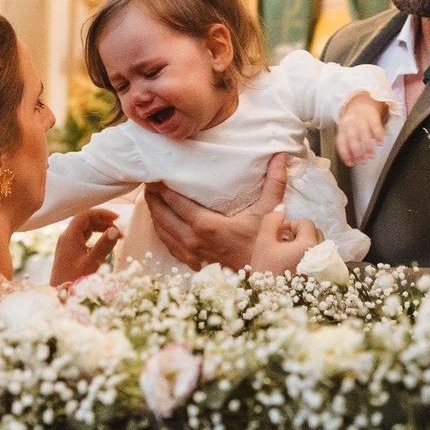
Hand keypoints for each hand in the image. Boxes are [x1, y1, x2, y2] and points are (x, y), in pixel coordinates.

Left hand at [52, 208, 121, 286]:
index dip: (101, 214)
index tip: (117, 218)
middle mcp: (66, 239)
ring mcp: (67, 247)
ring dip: (100, 230)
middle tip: (118, 229)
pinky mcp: (70, 255)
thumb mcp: (92, 262)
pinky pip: (84, 240)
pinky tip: (105, 246)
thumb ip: (104, 245)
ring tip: (115, 237)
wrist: (60, 297)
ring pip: (85, 231)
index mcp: (69, 236)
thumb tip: (115, 230)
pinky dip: (96, 239)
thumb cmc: (74, 280)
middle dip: (103, 222)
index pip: (85, 216)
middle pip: (85, 222)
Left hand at [145, 153, 290, 268]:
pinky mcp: (191, 262)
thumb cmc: (264, 241)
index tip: (155, 173)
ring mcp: (189, 253)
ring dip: (154, 213)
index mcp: (206, 225)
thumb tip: (279, 155)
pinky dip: (161, 230)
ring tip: (151, 196)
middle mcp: (192, 240)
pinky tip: (161, 220)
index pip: (174, 201)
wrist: (263, 274)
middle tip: (149, 181)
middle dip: (153, 197)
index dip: (161, 187)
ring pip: (161, 230)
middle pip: (161, 214)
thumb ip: (274, 181)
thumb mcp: (269, 210)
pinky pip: (167, 244)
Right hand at [246, 206, 324, 274]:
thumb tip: (282, 207)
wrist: (271, 305)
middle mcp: (322, 256)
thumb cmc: (266, 274)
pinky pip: (321, 263)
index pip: (306, 223)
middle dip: (300, 235)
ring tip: (289, 258)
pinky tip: (296, 270)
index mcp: (309, 245)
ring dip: (306, 247)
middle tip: (283, 246)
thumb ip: (271, 221)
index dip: (290, 226)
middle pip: (316, 234)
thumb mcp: (263, 243)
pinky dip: (311, 261)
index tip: (278, 236)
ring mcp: (325, 270)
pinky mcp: (325, 281)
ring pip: (319, 248)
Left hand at [334, 92, 389, 165]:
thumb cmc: (353, 121)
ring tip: (371, 156)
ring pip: (364, 133)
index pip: (341, 142)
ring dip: (368, 146)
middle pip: (352, 139)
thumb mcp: (346, 130)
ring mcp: (361, 119)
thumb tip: (350, 161)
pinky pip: (375, 126)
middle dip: (357, 152)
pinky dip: (378, 135)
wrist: (361, 102)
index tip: (350, 164)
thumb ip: (347, 144)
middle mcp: (351, 123)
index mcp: (342, 128)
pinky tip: (380, 143)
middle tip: (362, 162)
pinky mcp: (372, 116)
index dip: (345, 154)